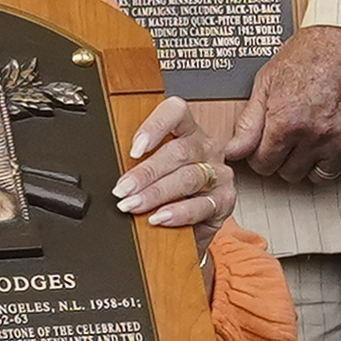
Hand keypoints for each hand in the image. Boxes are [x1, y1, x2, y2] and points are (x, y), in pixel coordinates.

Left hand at [113, 95, 238, 250]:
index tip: (134, 148)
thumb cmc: (169, 193)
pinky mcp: (224, 200)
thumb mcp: (152, 173)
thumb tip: (115, 173)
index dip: (155, 126)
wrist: (191, 228)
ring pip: (188, 178)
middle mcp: (206, 148)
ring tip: (134, 204)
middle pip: (178, 152)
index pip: (176, 113)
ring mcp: (218, 173)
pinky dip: (178, 212)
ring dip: (156, 193)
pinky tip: (160, 217)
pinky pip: (202, 205)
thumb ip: (138, 165)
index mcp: (187, 132)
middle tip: (122, 189)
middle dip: (146, 172)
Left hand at [228, 26, 340, 186]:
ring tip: (313, 138)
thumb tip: (234, 151)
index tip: (268, 143)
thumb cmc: (313, 51)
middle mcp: (316, 137)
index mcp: (288, 123)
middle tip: (291, 135)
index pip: (263, 165)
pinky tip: (336, 136)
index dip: (262, 153)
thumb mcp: (269, 80)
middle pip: (289, 174)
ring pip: (319, 177)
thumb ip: (250, 122)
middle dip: (285, 158)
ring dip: (313, 162)